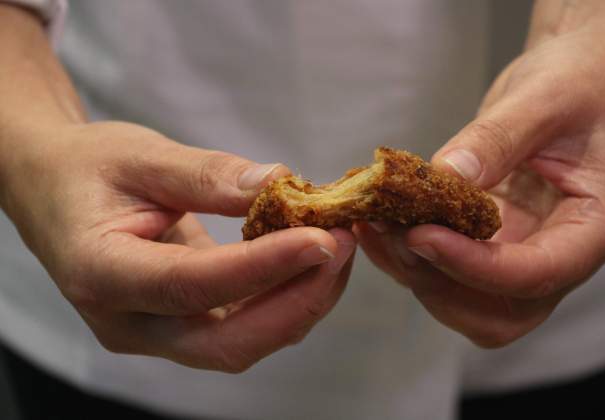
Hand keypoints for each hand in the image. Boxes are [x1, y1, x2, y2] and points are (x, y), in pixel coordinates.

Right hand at [2, 121, 355, 371]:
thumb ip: (204, 174)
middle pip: (227, 342)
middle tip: (344, 244)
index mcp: (100, 274)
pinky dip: (285, 298)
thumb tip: (279, 182)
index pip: (191, 285)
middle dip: (297, 300)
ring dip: (301, 301)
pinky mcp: (180, 326)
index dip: (263, 268)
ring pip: (243, 343)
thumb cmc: (88, 169)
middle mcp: (128, 322)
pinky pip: (243, 326)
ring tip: (339, 247)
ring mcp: (156, 333)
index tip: (323, 239)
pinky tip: (311, 260)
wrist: (58, 191)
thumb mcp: (138, 155)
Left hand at [357, 9, 604, 346]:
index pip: (539, 272)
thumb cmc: (579, 82)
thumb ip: (499, 138)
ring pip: (467, 302)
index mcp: (596, 224)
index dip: (474, 265)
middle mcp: (559, 251)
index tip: (420, 234)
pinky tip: (374, 224)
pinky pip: (445, 271)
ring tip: (377, 224)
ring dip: (416, 273)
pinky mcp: (487, 241)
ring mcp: (521, 251)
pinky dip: (404, 257)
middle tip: (395, 232)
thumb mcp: (546, 98)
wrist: (575, 80)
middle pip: (501, 310)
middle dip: (441, 280)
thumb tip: (445, 177)